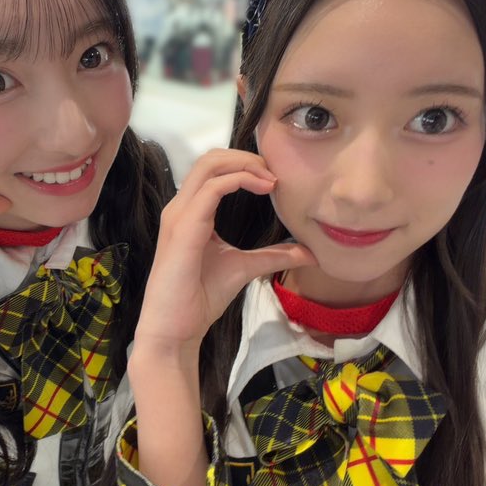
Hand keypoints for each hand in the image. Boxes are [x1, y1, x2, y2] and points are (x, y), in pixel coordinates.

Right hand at [134, 148, 315, 359]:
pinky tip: (263, 189)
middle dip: (246, 157)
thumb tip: (309, 254)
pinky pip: (212, 189)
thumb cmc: (200, 298)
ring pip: (209, 165)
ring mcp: (179, 215)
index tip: (275, 180)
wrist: (175, 328)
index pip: (213, 169)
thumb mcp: (244, 268)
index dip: (245, 165)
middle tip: (275, 172)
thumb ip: (273, 256)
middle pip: (210, 158)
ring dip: (245, 164)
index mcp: (190, 212)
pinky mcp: (184, 227)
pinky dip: (240, 180)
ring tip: (271, 180)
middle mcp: (181, 207)